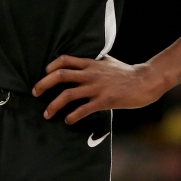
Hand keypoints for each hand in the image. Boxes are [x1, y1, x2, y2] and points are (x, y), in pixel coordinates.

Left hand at [32, 55, 165, 123]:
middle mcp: (90, 74)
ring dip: (53, 105)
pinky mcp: (104, 101)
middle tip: (35, 93)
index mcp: (90, 63)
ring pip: (68, 95)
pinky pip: (83, 109)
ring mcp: (96, 87)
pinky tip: (68, 121)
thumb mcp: (108, 61)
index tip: (44, 74)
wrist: (145, 81)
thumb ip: (94, 61)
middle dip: (43, 84)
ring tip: (47, 114)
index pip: (64, 60)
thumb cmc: (126, 72)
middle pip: (60, 75)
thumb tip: (84, 60)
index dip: (50, 66)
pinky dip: (72, 116)